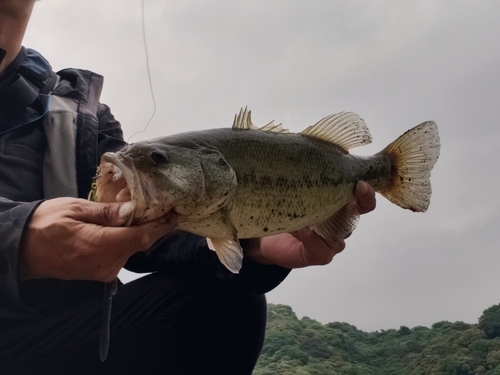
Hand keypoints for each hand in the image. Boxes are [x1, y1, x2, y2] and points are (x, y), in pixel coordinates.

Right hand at [20, 198, 176, 281]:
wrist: (24, 249)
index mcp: (98, 245)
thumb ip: (107, 212)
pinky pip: (123, 253)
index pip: (140, 237)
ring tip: (142, 211)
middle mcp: (105, 263)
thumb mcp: (76, 209)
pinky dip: (128, 239)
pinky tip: (126, 226)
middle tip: (161, 205)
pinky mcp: (102, 272)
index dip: (161, 226)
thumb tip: (133, 210)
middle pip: (140, 243)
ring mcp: (104, 271)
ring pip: (133, 248)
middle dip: (152, 224)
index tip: (175, 214)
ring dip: (139, 231)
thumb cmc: (46, 224)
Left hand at [248, 181, 375, 268]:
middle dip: (363, 199)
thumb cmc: (284, 206)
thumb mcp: (297, 184)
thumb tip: (324, 151)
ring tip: (313, 207)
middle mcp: (341, 219)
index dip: (366, 188)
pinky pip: (321, 248)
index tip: (360, 181)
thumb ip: (312, 169)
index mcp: (339, 200)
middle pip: (360, 210)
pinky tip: (300, 228)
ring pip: (341, 230)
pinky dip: (310, 237)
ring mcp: (332, 239)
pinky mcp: (320, 253)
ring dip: (328, 217)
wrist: (265, 237)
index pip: (361, 193)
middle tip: (357, 188)